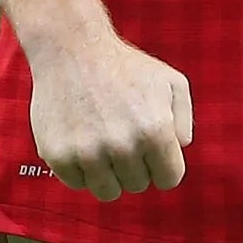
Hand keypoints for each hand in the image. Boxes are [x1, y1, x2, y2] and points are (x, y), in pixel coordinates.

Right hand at [24, 27, 192, 200]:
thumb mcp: (171, 82)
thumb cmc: (126, 68)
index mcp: (155, 130)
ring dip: (109, 173)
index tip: (152, 151)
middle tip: (123, 136)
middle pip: (138, 185)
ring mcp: (87, 153)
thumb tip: (179, 150)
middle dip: (136, 166)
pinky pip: (77, 184)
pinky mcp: (57, 155)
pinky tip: (82, 141)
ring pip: (108, 192)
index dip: (163, 166)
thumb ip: (184, 120)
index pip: (169, 179)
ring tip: (104, 142)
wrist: (72, 50)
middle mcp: (122, 145)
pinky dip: (81, 170)